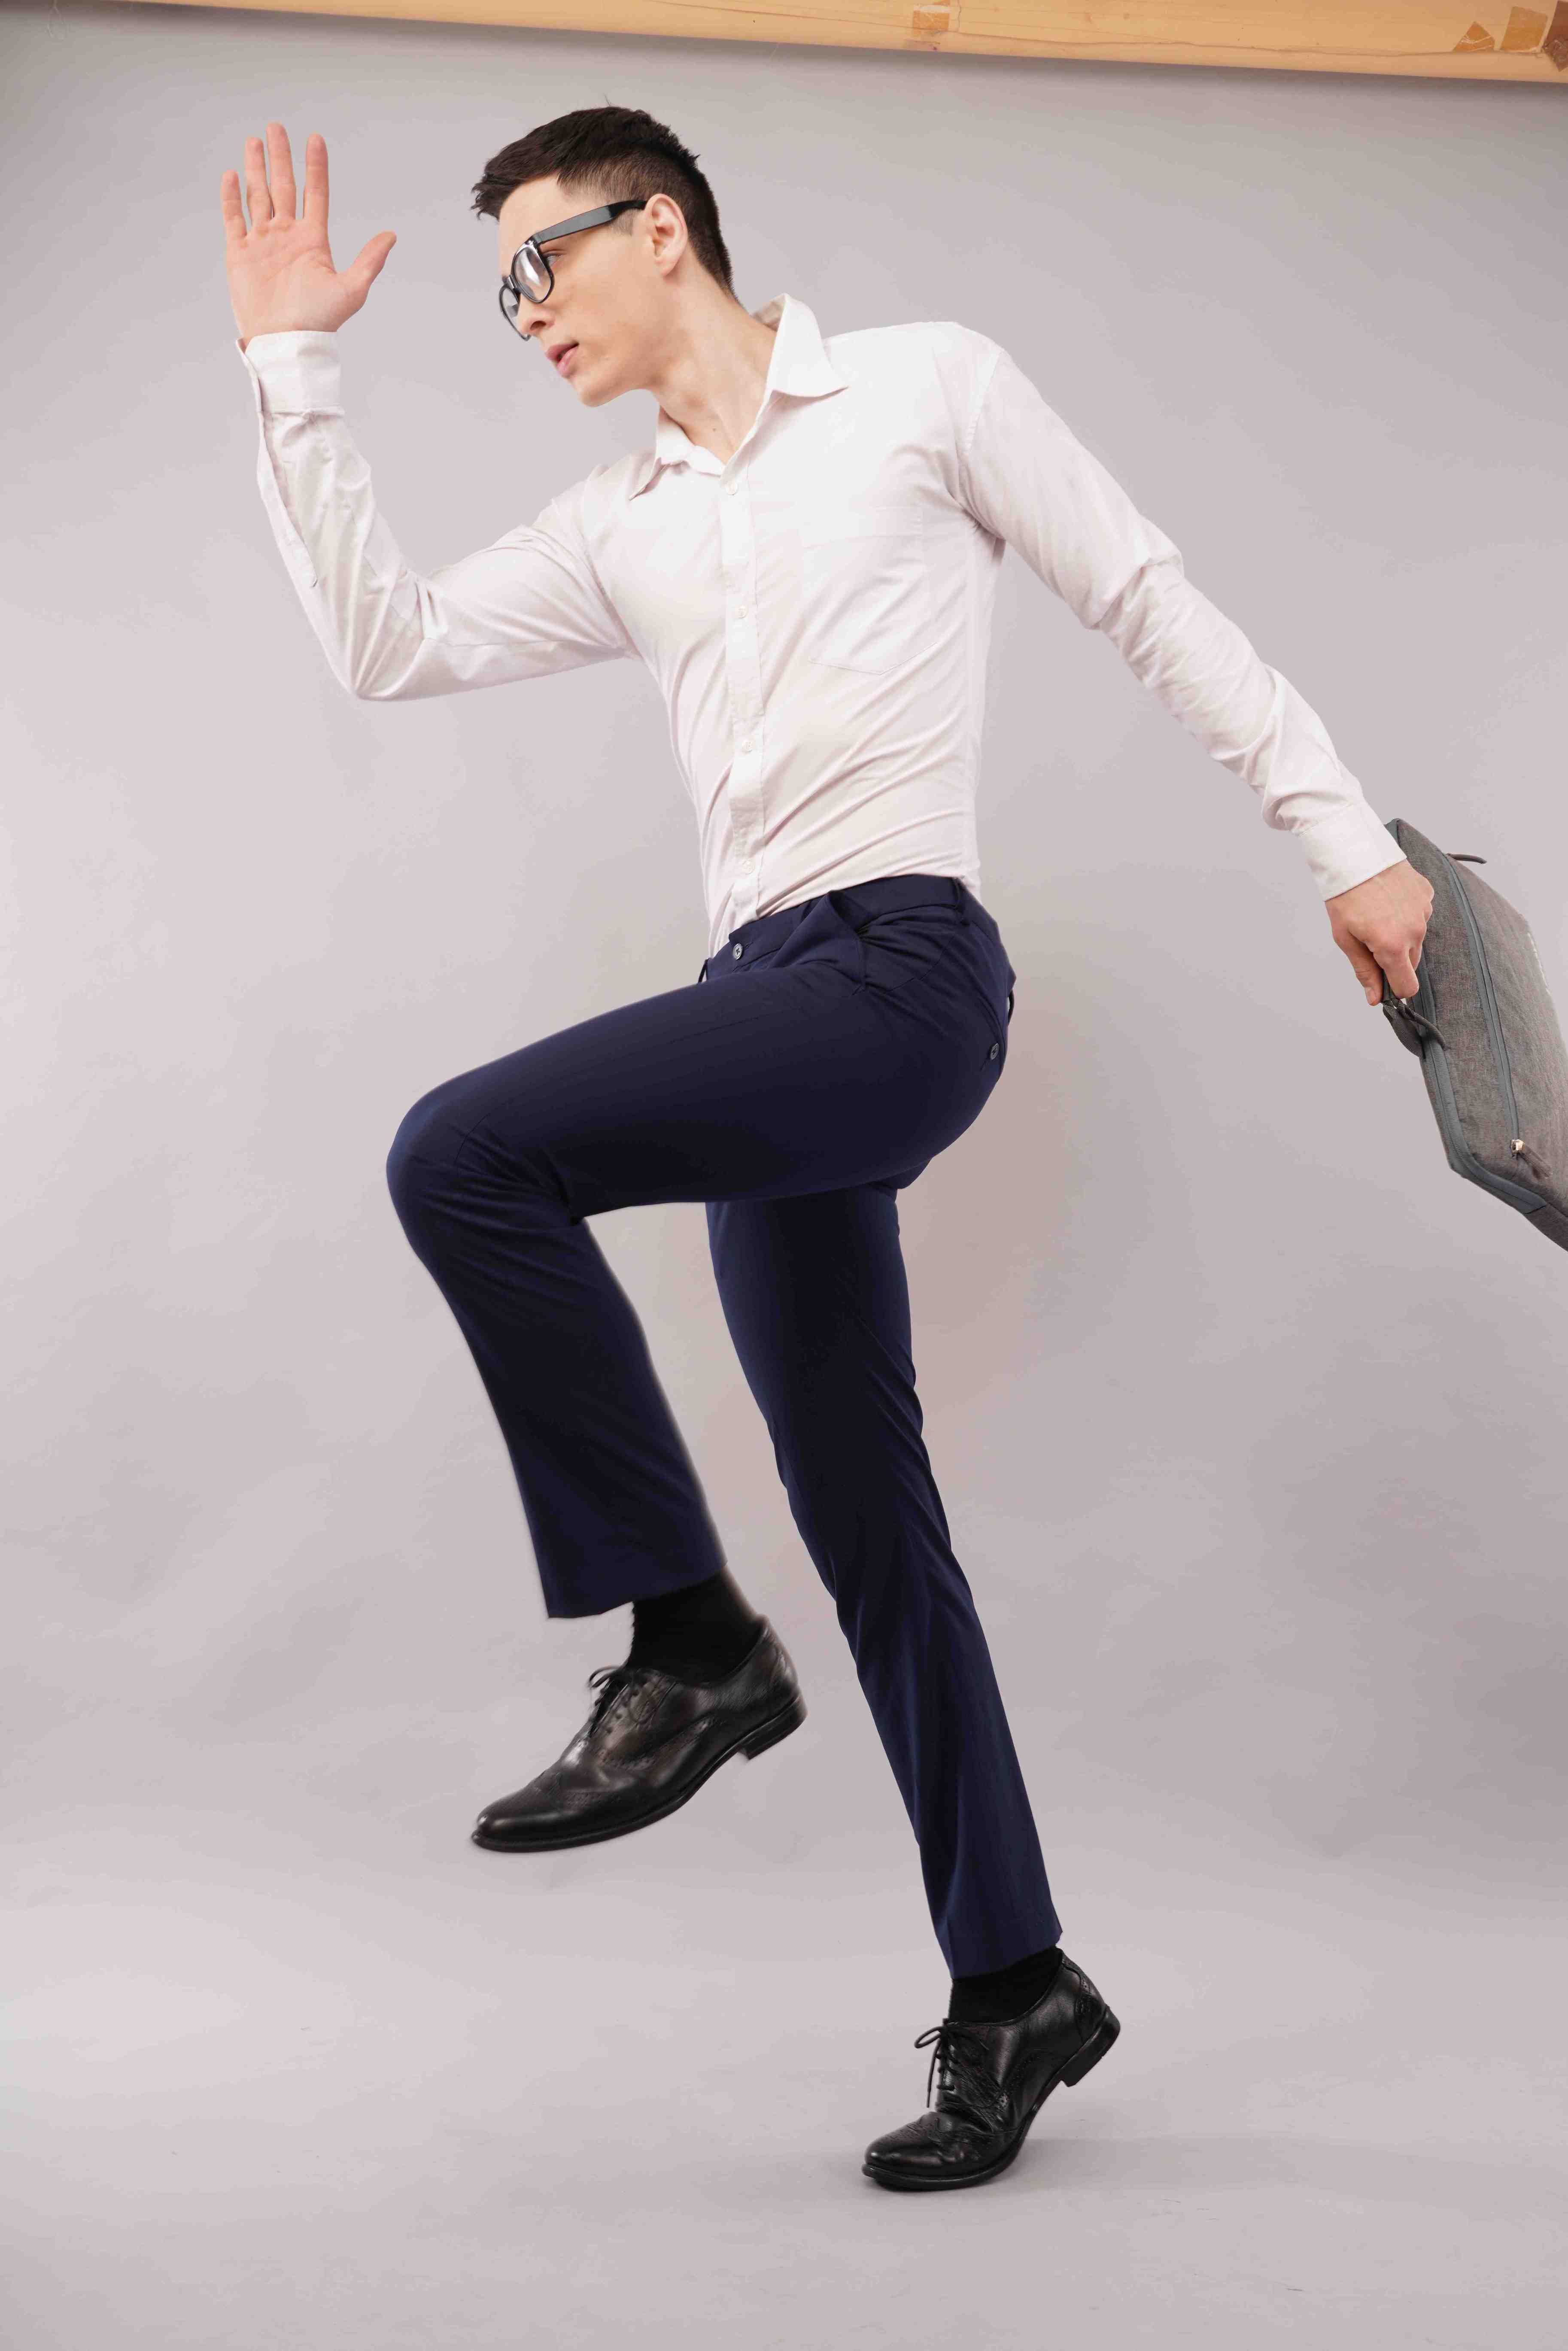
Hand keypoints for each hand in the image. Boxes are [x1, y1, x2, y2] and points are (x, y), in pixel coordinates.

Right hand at [221, 122, 395, 347]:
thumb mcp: (351, 290)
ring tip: (255, 141)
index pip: (314, 193)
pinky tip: (232, 175)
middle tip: (276, 126)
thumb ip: (370, 261)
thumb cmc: (318, 322)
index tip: (315, 138)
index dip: (315, 166)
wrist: (285, 341)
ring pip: (258, 196)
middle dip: (280, 157)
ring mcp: (262, 242)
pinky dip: (231, 197)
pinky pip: (234, 218)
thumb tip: (391, 236)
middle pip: (283, 186)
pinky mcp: (239, 253)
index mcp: (313, 240)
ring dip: (256, 168)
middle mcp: (287, 236)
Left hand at [1325, 857, 1434, 1005]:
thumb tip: (1375, 997)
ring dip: (1400, 936)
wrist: (1354, 854)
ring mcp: (1424, 911)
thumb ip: (1364, 970)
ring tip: (1377, 915)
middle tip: (1370, 941)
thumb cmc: (1345, 895)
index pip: (1408, 986)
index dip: (1394, 989)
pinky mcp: (1427, 894)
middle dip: (1393, 959)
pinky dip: (1406, 914)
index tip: (1382, 982)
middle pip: (1411, 963)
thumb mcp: (1345, 938)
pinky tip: (1388, 901)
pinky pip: (1419, 915)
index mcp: (1393, 946)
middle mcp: (1415, 931)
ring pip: (1416, 939)